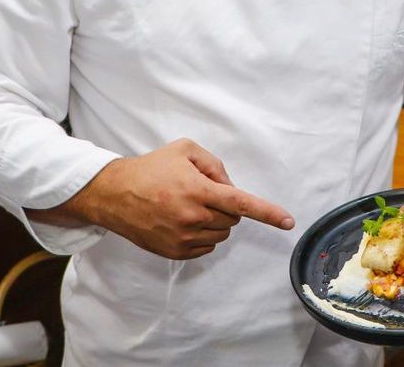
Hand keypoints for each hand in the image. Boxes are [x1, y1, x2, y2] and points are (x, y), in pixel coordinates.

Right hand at [34, 139, 294, 259]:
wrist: (115, 194)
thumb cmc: (152, 168)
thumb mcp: (184, 150)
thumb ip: (215, 164)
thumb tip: (230, 185)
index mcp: (198, 190)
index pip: (241, 203)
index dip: (267, 212)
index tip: (288, 221)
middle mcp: (193, 217)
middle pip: (232, 219)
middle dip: (227, 206)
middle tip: (204, 192)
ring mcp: (183, 238)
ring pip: (221, 234)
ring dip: (216, 221)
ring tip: (190, 205)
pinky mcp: (175, 252)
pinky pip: (206, 247)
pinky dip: (204, 234)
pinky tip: (184, 220)